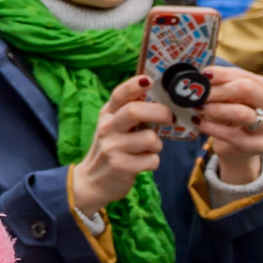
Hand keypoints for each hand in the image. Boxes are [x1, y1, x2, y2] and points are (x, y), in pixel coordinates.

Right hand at [66, 75, 169, 215]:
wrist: (92, 182)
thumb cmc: (111, 149)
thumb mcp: (113, 128)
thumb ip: (129, 113)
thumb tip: (158, 98)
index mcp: (107, 115)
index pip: (119, 94)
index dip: (134, 85)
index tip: (149, 80)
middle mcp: (107, 128)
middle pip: (135, 111)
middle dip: (160, 112)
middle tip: (169, 118)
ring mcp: (112, 148)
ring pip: (150, 138)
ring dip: (156, 145)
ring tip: (147, 150)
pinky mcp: (121, 167)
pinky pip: (153, 160)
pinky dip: (153, 162)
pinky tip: (142, 164)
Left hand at [195, 63, 262, 182]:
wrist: (237, 147)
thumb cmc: (232, 115)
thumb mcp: (229, 97)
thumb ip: (221, 84)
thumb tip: (202, 76)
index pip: (245, 76)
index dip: (222, 74)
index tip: (203, 75)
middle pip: (247, 89)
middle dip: (219, 90)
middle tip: (198, 93)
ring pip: (241, 112)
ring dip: (215, 108)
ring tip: (197, 107)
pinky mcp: (260, 145)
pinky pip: (232, 134)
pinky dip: (211, 127)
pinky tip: (198, 122)